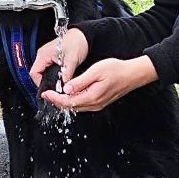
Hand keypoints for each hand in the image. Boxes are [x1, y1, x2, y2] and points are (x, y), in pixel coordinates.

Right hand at [29, 28, 88, 87]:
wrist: (83, 35)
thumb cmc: (77, 41)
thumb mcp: (72, 60)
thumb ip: (67, 74)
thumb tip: (65, 86)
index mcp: (43, 54)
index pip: (34, 73)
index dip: (39, 83)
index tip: (48, 89)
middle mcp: (43, 55)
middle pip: (38, 73)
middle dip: (46, 82)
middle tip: (55, 88)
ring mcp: (47, 56)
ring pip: (43, 72)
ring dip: (50, 78)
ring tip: (59, 84)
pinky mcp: (52, 58)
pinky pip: (49, 69)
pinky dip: (53, 75)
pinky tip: (61, 77)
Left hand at [40, 56, 158, 112]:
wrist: (132, 74)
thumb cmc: (116, 70)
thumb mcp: (96, 72)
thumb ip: (80, 81)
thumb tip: (66, 89)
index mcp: (91, 97)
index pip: (68, 102)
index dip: (55, 99)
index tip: (46, 94)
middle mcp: (94, 104)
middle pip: (70, 107)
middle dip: (56, 101)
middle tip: (46, 94)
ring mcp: (97, 105)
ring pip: (76, 107)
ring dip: (64, 102)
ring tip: (54, 94)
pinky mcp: (99, 102)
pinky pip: (82, 104)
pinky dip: (72, 100)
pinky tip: (69, 94)